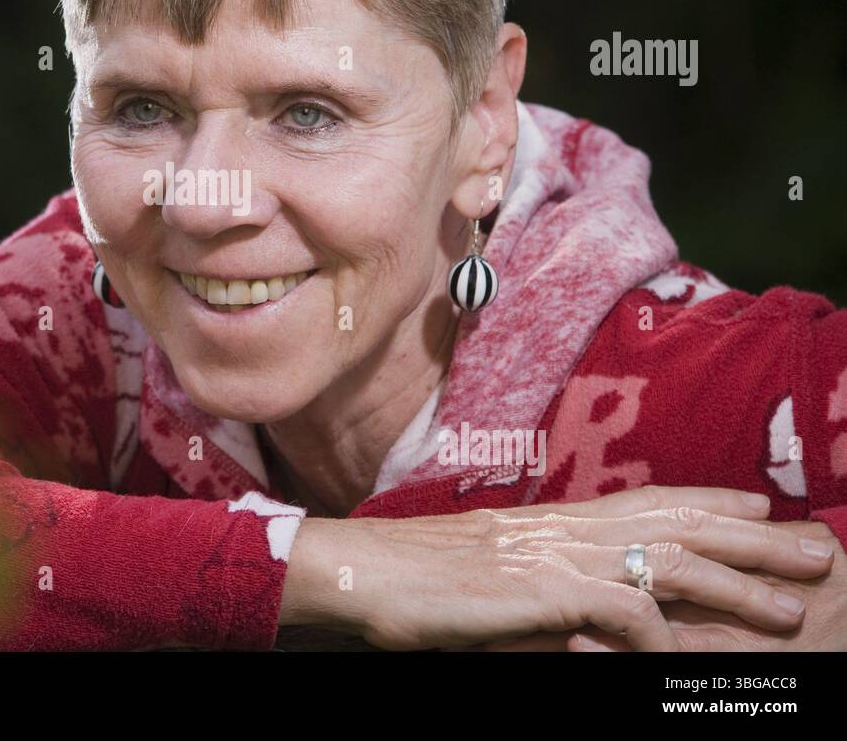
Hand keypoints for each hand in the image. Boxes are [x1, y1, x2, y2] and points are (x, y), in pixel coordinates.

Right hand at [279, 485, 834, 650]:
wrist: (358, 569)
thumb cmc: (415, 577)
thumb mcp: (495, 573)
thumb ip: (548, 582)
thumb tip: (596, 607)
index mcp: (554, 521)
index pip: (648, 500)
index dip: (711, 503)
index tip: (763, 510)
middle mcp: (563, 530)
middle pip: (674, 525)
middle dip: (753, 542)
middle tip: (819, 551)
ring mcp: (551, 558)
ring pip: (665, 560)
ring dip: (735, 585)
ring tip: (791, 610)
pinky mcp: (534, 593)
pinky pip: (617, 609)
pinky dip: (656, 634)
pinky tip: (683, 658)